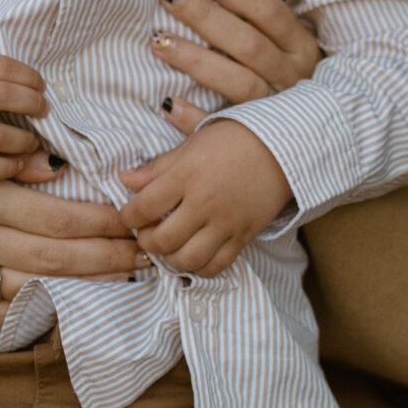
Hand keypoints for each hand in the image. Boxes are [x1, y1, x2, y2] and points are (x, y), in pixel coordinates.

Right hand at [0, 54, 50, 180]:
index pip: (0, 66)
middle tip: (43, 111)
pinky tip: (14, 165)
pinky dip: (4, 168)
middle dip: (33, 104)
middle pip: (3, 96)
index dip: (28, 76)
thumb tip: (29, 88)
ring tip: (31, 141)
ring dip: (23, 140)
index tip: (39, 85)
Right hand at [0, 166, 146, 326]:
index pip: (56, 218)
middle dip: (107, 257)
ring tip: (123, 280)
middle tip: (143, 254)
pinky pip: (2, 314)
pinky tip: (73, 310)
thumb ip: (8, 167)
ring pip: (36, 289)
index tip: (130, 221)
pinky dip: (39, 315)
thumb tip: (59, 169)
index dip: (101, 224)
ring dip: (85, 286)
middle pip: (56, 257)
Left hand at [117, 120, 291, 277]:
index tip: (129, 215)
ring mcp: (226, 223)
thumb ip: (157, 167)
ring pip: (188, 259)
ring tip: (168, 245)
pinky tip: (192, 253)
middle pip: (162, 240)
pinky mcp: (244, 236)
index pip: (144, 207)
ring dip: (170, 258)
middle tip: (146, 233)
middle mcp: (205, 203)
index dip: (128, 217)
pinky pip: (216, 266)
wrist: (284, 148)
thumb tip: (124, 179)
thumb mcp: (192, 144)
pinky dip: (198, 267)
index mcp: (188, 175)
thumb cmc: (234, 139)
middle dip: (146, 241)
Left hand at [150, 0, 322, 136]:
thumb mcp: (283, 44)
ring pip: (239, 83)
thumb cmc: (284, 73)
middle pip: (248, 44)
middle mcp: (292, 76)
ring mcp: (276, 110)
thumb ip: (251, 19)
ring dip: (197, 61)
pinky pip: (224, 127)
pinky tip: (167, 102)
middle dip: (206, 16)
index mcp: (300, 46)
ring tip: (159, 42)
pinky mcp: (256, 141)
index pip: (267, 10)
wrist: (313, 135)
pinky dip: (195, 116)